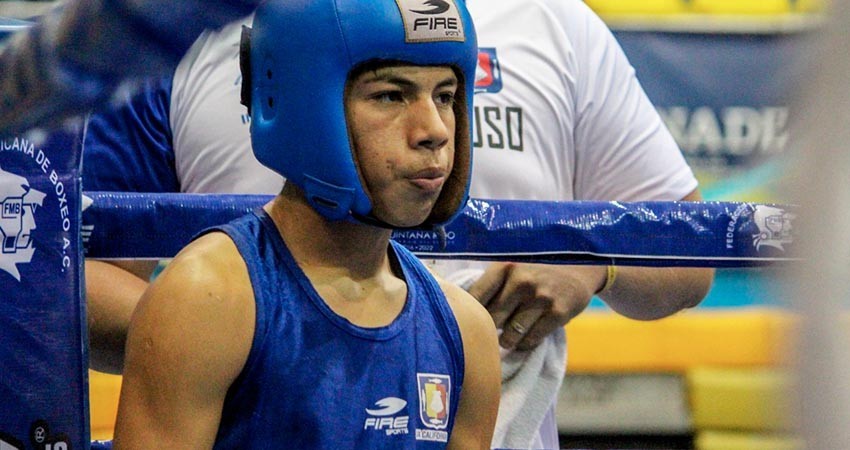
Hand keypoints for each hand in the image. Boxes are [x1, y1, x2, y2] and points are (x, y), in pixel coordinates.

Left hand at [467, 263, 605, 350]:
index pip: (474, 298)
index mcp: (504, 266)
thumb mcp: (512, 267)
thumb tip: (460, 313)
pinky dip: (525, 344)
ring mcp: (540, 297)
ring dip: (507, 340)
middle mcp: (521, 280)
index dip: (469, 315)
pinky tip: (526, 336)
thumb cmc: (536, 270)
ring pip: (509, 335)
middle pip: (490, 320)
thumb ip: (490, 285)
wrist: (581, 267)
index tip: (469, 322)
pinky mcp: (558, 313)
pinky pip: (530, 340)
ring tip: (508, 336)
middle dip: (489, 329)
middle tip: (492, 330)